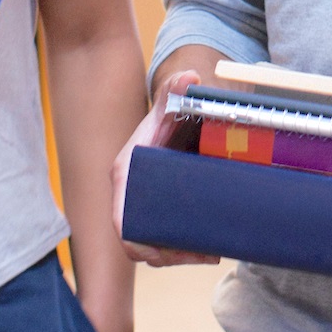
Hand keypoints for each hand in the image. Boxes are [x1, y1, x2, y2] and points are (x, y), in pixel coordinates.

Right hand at [111, 68, 218, 267]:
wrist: (169, 119)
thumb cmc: (167, 115)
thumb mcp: (170, 105)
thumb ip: (175, 89)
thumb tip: (188, 77)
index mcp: (125, 175)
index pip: (122, 221)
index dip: (139, 242)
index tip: (165, 252)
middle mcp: (128, 195)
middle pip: (139, 240)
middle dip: (169, 255)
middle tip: (203, 254)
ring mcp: (141, 205)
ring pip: (151, 244)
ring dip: (178, 255)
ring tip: (210, 253)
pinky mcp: (156, 210)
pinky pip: (161, 239)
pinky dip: (180, 249)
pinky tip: (206, 248)